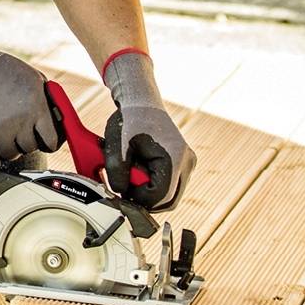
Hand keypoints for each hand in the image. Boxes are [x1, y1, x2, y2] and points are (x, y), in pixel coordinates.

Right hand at [0, 14, 58, 160]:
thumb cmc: (0, 69)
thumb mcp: (33, 78)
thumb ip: (46, 99)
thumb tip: (56, 119)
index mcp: (37, 106)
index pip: (51, 140)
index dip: (49, 142)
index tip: (44, 140)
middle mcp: (22, 121)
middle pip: (31, 148)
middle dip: (27, 140)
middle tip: (19, 129)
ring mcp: (2, 131)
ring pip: (12, 154)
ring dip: (10, 146)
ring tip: (4, 131)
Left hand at [101, 50, 196, 210]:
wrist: (141, 103)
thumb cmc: (130, 120)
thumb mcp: (117, 147)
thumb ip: (117, 174)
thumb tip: (121, 194)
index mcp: (175, 158)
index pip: (160, 197)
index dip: (139, 199)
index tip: (123, 190)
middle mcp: (187, 163)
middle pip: (168, 201)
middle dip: (145, 198)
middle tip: (127, 186)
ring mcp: (187, 164)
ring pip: (169, 196)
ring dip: (149, 192)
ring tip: (133, 174)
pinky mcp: (183, 164)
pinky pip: (169, 186)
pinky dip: (154, 185)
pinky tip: (141, 170)